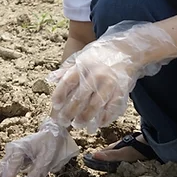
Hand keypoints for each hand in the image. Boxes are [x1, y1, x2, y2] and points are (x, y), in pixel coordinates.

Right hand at [0, 118, 77, 176]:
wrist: (52, 134)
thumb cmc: (49, 145)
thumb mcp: (47, 159)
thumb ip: (36, 172)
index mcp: (20, 148)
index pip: (12, 165)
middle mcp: (13, 150)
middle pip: (2, 166)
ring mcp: (13, 153)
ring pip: (2, 167)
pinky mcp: (15, 157)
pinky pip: (6, 167)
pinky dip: (0, 174)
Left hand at [48, 21, 176, 132]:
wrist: (125, 50)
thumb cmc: (99, 55)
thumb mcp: (80, 57)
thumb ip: (66, 69)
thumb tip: (51, 79)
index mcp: (82, 66)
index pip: (68, 82)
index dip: (60, 95)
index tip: (55, 105)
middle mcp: (95, 75)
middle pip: (80, 97)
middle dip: (70, 112)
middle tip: (63, 122)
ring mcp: (109, 84)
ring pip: (95, 105)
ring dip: (85, 118)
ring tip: (78, 125)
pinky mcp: (121, 91)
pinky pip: (112, 108)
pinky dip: (104, 117)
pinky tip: (97, 124)